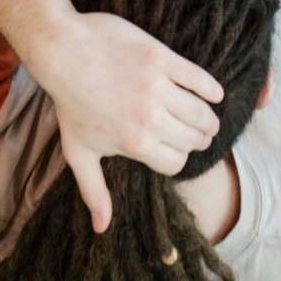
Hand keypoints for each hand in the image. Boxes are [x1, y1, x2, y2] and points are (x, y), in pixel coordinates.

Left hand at [34, 11, 222, 232]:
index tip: (176, 152)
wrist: (64, 51)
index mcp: (135, 144)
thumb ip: (94, 191)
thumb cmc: (70, 104)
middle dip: (197, 140)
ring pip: (200, 113)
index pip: (176, 163)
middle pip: (192, 138)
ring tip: (209, 120)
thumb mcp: (78, 152)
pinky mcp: (162, 59)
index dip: (178, 159)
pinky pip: (198, 78)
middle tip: (198, 136)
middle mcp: (151, 118)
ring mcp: (158, 87)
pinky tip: (216, 95)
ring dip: (209, 120)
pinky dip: (212, 89)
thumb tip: (102, 228)